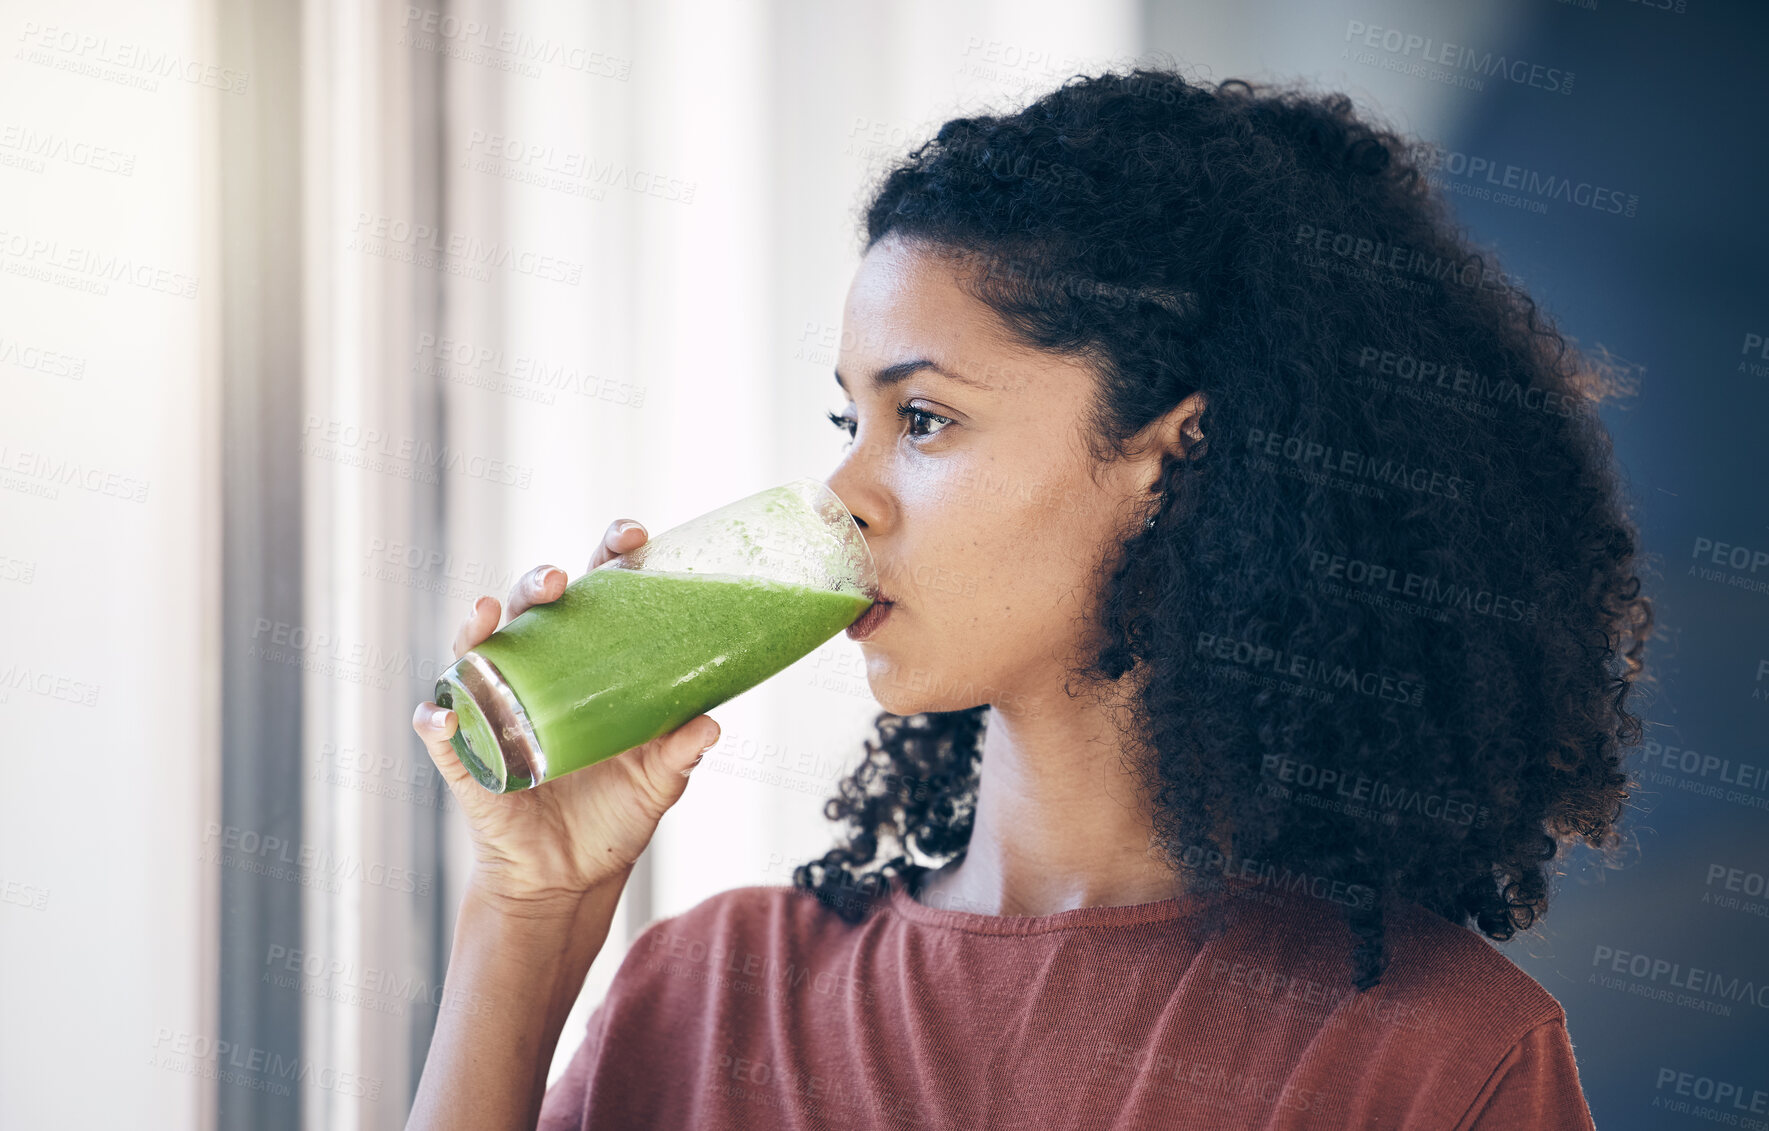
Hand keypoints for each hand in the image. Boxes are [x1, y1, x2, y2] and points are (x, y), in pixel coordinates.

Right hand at [411, 519, 719, 909]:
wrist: (570, 880)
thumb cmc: (614, 815)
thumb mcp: (657, 784)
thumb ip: (680, 753)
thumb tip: (708, 723)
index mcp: (590, 665)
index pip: (599, 595)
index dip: (610, 558)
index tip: (633, 539)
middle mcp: (537, 674)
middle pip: (531, 609)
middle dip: (539, 582)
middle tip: (559, 579)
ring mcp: (495, 710)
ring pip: (475, 651)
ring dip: (477, 627)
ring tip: (489, 614)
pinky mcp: (465, 755)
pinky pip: (439, 730)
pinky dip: (434, 718)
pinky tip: (440, 713)